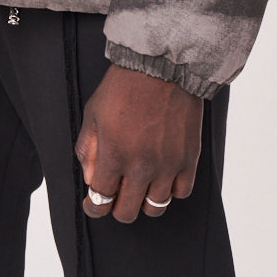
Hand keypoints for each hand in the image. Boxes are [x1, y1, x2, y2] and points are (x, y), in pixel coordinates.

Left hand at [75, 62, 202, 221]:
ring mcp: (167, 164)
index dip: (94, 207)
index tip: (94, 204)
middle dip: (117, 207)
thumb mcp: (93, 112)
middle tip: (117, 195)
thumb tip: (90, 179)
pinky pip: (181, 192)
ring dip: (144, 201)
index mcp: (113, 154)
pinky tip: (163, 176)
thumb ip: (87, 149)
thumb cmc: (125, 85)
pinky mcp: (188, 158)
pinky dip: (171, 189)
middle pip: (127, 212)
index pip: (100, 200)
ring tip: (141, 186)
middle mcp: (140, 165)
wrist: (162, 65)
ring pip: (155, 207)